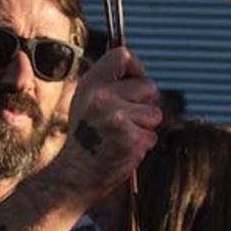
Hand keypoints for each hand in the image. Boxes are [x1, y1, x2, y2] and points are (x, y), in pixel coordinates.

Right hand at [55, 47, 161, 197]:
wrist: (75, 174)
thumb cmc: (86, 137)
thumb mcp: (87, 101)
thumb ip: (109, 84)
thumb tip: (141, 72)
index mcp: (91, 84)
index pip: (122, 56)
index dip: (136, 68)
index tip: (135, 80)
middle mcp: (101, 97)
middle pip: (148, 86)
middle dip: (144, 104)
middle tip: (123, 120)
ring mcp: (116, 118)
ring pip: (155, 113)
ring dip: (145, 126)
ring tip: (122, 135)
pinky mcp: (129, 139)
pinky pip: (152, 135)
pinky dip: (143, 144)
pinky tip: (123, 149)